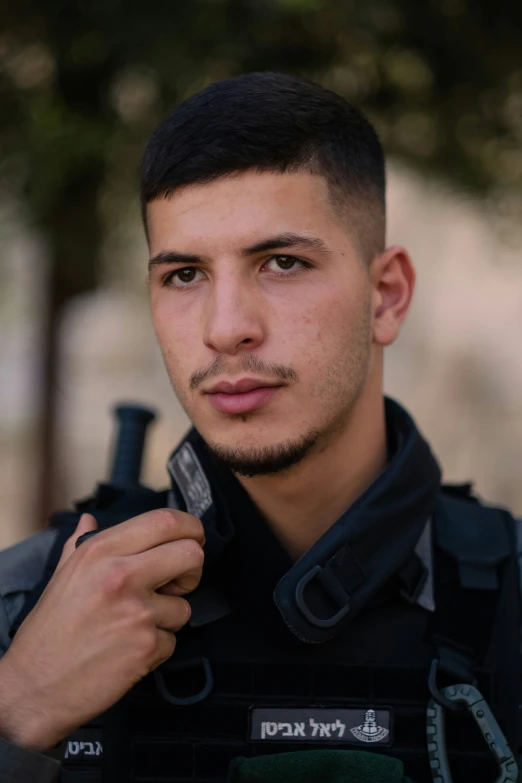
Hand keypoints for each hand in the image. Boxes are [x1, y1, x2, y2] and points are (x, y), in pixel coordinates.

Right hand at [0, 508, 203, 750]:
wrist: (34, 687)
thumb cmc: (49, 630)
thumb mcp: (62, 576)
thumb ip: (81, 543)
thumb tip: (89, 520)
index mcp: (101, 551)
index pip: (165, 521)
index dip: (190, 527)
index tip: (193, 538)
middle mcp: (121, 574)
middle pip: (192, 554)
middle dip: (192, 570)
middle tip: (177, 583)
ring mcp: (136, 611)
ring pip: (185, 604)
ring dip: (168, 618)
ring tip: (133, 627)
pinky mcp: (147, 646)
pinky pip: (173, 640)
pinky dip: (156, 648)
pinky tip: (128, 650)